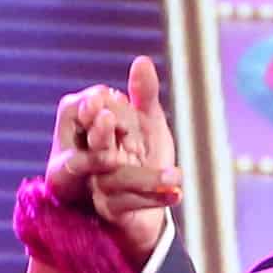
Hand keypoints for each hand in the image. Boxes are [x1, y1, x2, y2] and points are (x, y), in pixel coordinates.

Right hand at [49, 57, 181, 256]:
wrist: (149, 207)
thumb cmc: (144, 158)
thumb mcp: (148, 125)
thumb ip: (144, 96)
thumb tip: (141, 60)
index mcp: (99, 134)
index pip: (97, 117)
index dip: (105, 108)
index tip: (103, 97)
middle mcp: (93, 159)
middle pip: (96, 145)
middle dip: (101, 132)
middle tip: (111, 120)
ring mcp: (100, 186)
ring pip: (116, 179)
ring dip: (147, 176)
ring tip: (176, 174)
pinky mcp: (111, 211)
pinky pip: (130, 204)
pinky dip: (156, 198)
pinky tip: (178, 194)